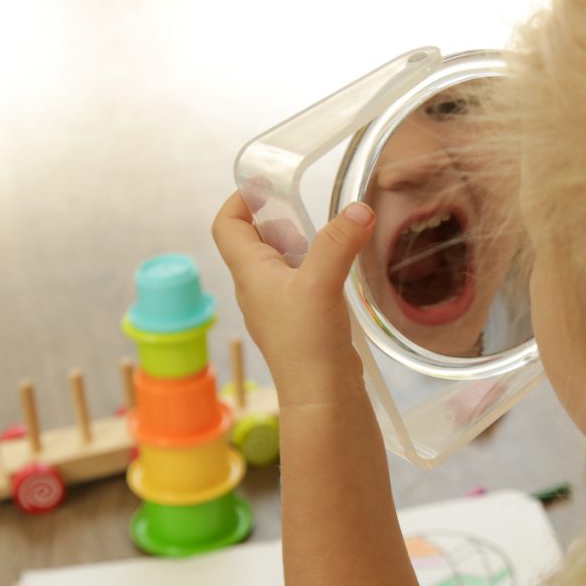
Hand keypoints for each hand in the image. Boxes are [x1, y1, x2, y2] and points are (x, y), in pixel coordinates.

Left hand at [211, 192, 375, 405]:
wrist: (322, 398)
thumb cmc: (308, 345)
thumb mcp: (321, 284)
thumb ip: (338, 242)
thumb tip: (358, 210)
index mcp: (249, 273)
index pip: (227, 226)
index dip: (240, 201)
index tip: (267, 187)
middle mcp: (257, 288)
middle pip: (255, 240)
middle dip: (279, 219)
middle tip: (308, 213)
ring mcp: (278, 306)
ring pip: (281, 263)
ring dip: (302, 245)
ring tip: (329, 241)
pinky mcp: (299, 321)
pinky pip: (301, 283)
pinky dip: (316, 269)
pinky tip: (340, 274)